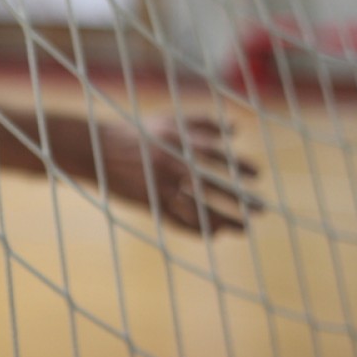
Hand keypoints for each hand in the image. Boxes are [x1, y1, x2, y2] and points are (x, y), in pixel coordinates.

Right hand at [100, 114, 261, 233]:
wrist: (95, 150)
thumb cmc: (135, 133)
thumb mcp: (166, 122)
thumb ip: (202, 122)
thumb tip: (236, 128)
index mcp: (177, 142)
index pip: (217, 156)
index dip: (239, 166)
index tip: (256, 176)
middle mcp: (171, 164)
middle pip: (213, 187)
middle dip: (240, 200)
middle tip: (261, 210)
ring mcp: (159, 186)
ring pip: (198, 209)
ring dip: (224, 220)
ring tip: (243, 228)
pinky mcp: (148, 203)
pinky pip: (177, 221)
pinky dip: (197, 229)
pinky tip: (212, 234)